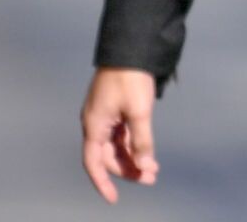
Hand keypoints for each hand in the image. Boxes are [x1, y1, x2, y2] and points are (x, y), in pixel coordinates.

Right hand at [81, 67, 159, 202]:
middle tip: (149, 179)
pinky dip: (133, 144)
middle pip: (107, 156)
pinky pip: (120, 134)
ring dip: (133, 158)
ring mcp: (104, 116)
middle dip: (127, 170)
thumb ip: (141, 140)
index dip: (103, 182)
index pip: (93, 162)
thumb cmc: (130, 77)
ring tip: (152, 170)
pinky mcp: (114, 109)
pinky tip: (147, 152)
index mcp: (94, 125)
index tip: (113, 198)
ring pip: (116, 146)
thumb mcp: (139, 111)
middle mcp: (96, 122)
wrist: (130, 47)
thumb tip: (145, 165)